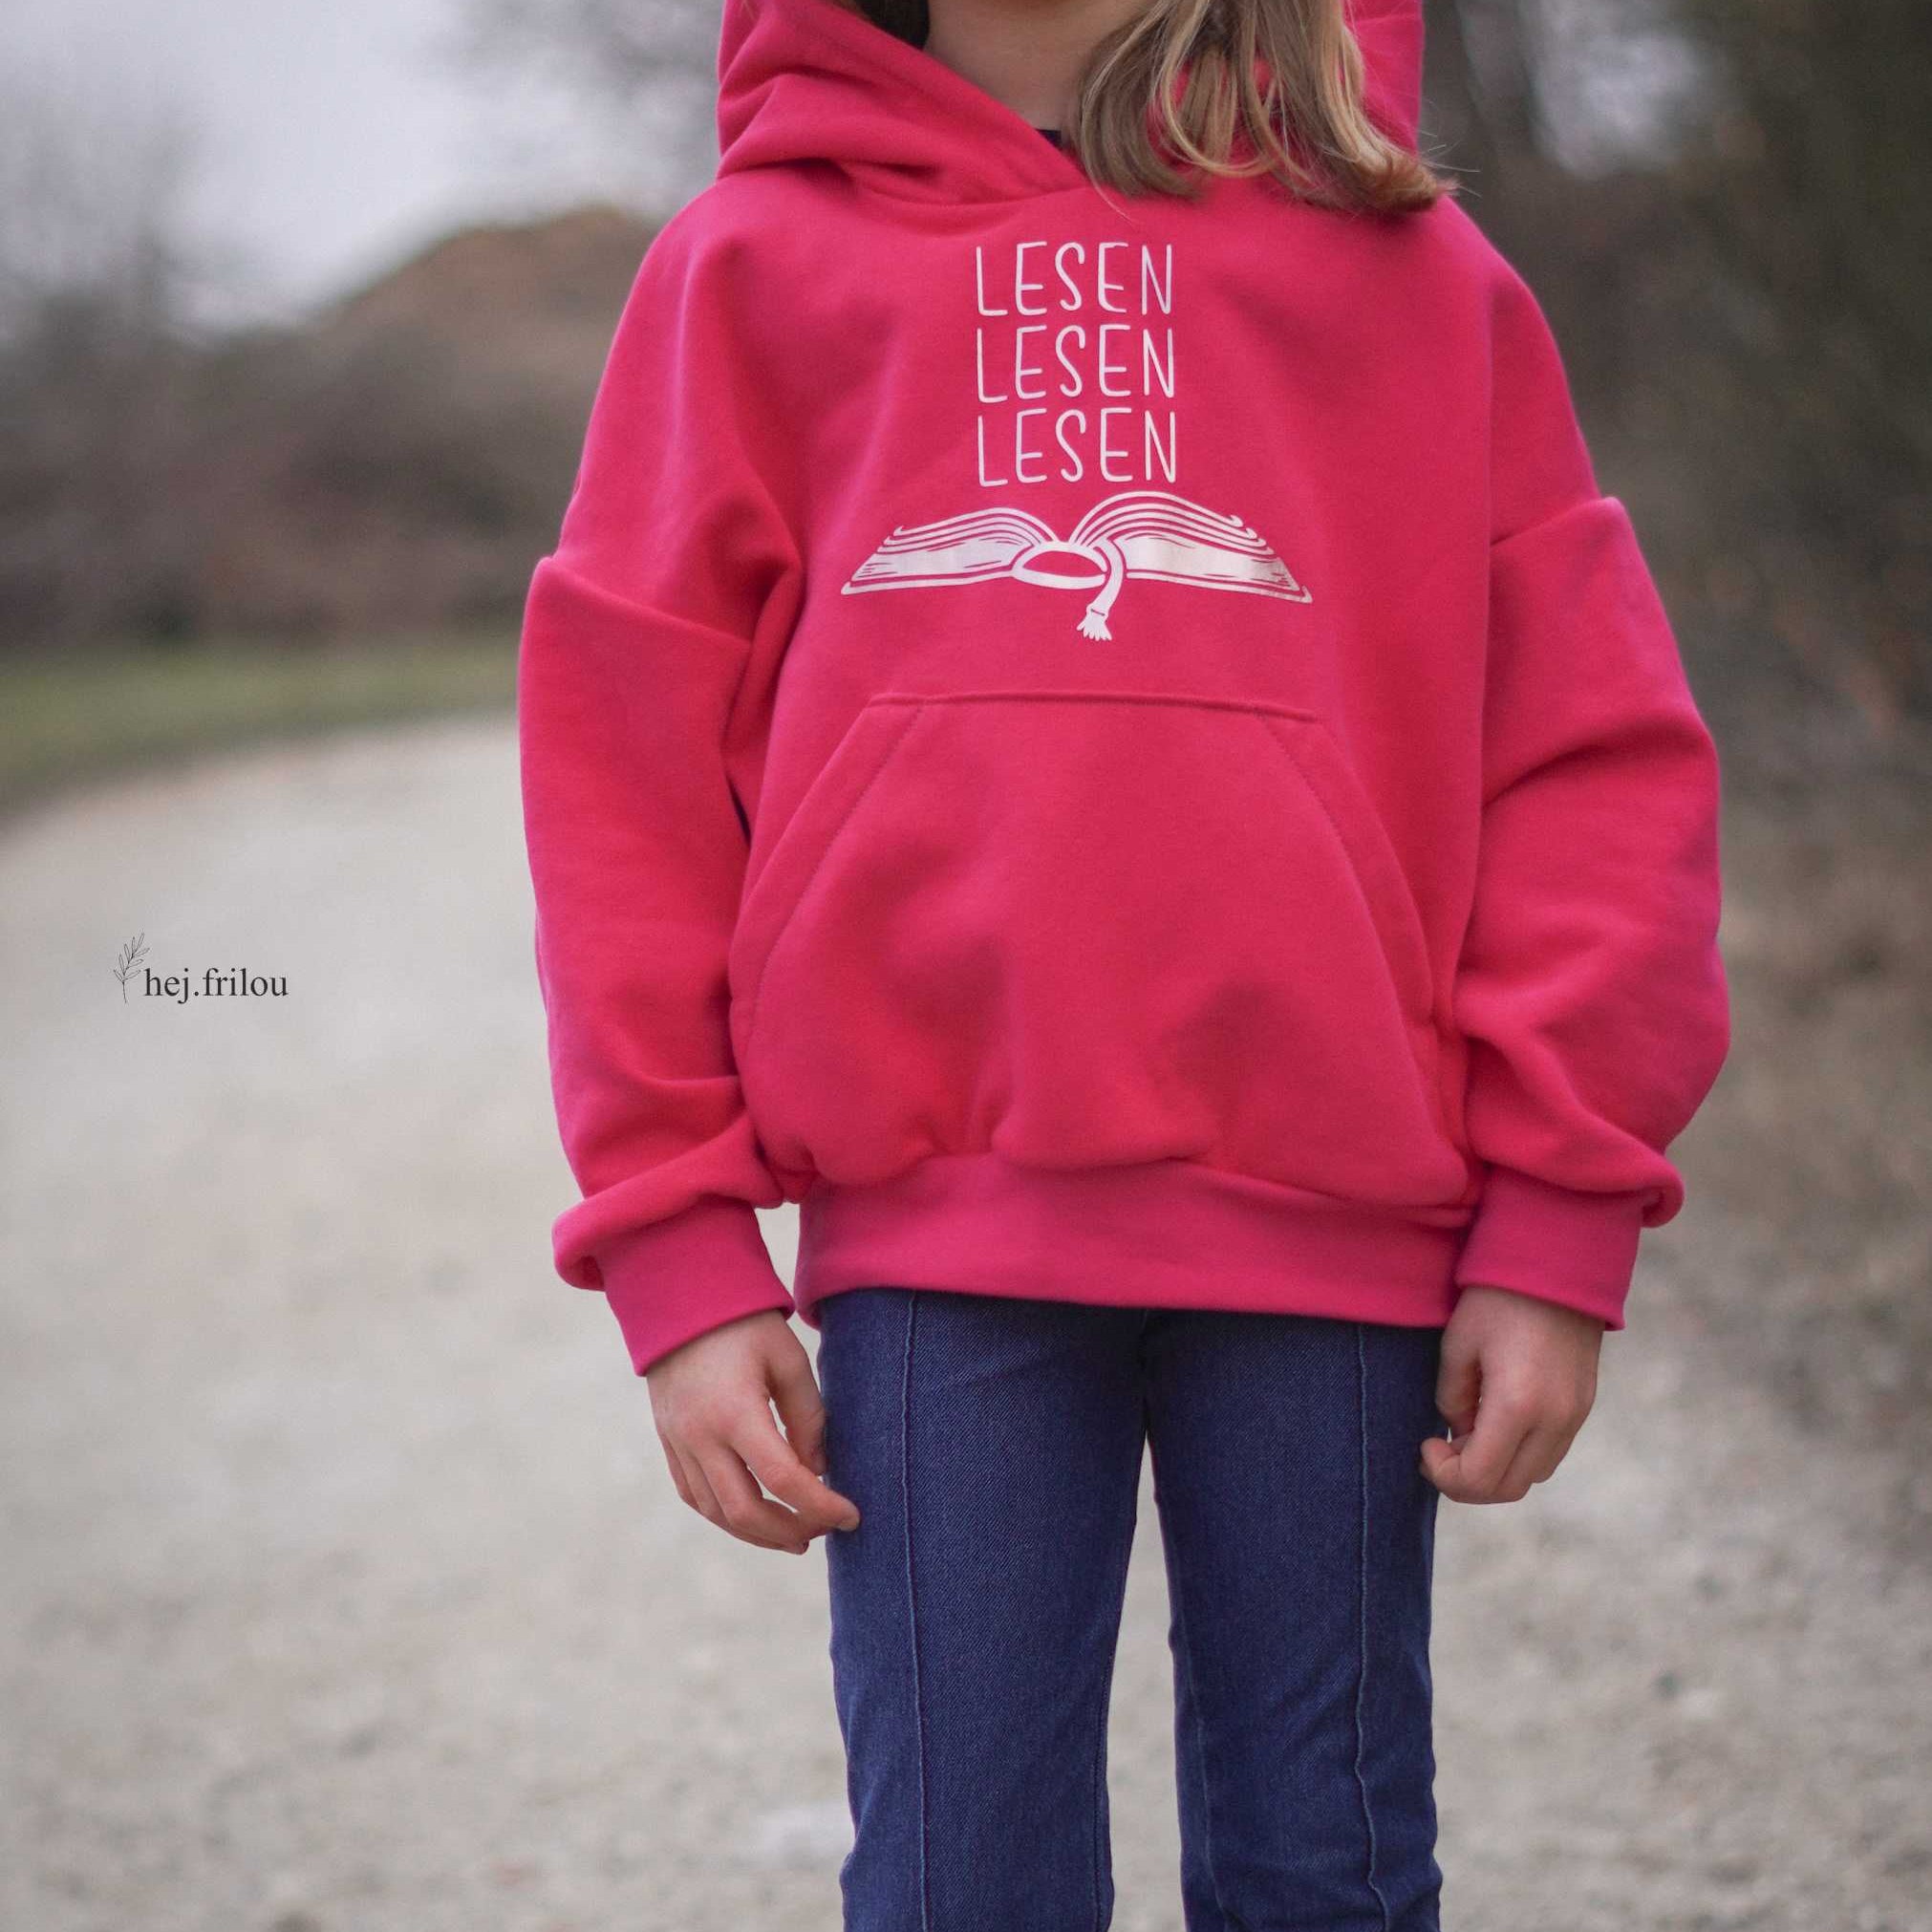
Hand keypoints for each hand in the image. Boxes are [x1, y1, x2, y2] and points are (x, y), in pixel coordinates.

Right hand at [646, 1309, 861, 1552]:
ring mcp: (677, 1442)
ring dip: (757, 1533)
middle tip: (823, 1532)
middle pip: (745, 1512)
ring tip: (793, 1535)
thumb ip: (808, 1418)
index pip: (783, 1479)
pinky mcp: (668, 1441)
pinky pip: (694, 1495)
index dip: (820, 1506)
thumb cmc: (745, 1324)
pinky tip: (753, 1516)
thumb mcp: (789, 1360)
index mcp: (735, 1412)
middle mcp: (699, 1436)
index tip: (851, 1515)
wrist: (681, 1299)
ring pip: (716, 1512)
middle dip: (789, 1531)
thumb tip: (818, 1472)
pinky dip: (725, 1515)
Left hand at [1420, 1285, 1603, 1503]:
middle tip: (1440, 1450)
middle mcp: (1556, 1420)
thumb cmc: (1497, 1297)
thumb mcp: (1457, 1345)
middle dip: (1468, 1480)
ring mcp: (1577, 1415)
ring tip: (1466, 1434)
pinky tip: (1494, 1423)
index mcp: (1519, 1405)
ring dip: (1496, 1469)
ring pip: (1533, 1474)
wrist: (1558, 1262)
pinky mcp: (1584, 1404)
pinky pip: (1550, 1451)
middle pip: (1510, 1488)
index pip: (1481, 1478)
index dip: (1446, 1476)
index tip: (1425, 1447)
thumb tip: (1460, 1432)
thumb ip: (1452, 1399)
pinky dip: (1519, 1453)